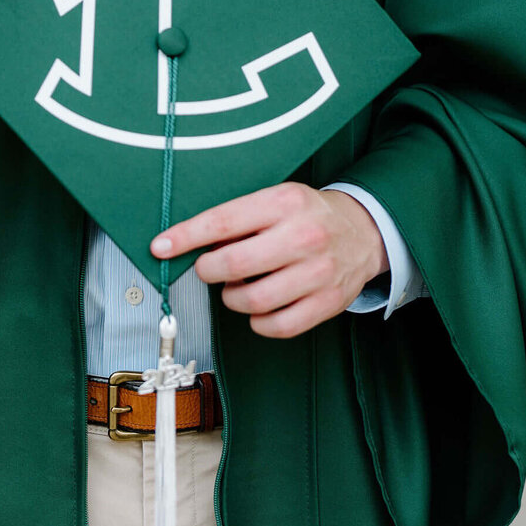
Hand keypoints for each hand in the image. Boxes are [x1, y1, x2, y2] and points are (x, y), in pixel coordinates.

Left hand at [150, 183, 389, 339]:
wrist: (364, 230)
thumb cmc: (308, 215)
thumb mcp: (276, 199)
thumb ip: (238, 218)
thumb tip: (189, 240)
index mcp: (284, 203)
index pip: (223, 221)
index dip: (186, 236)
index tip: (161, 246)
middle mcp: (303, 237)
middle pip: (234, 265)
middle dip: (208, 270)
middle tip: (208, 267)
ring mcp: (318, 273)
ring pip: (253, 300)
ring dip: (232, 298)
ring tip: (237, 287)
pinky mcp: (328, 303)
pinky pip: (278, 326)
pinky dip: (258, 322)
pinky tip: (259, 307)